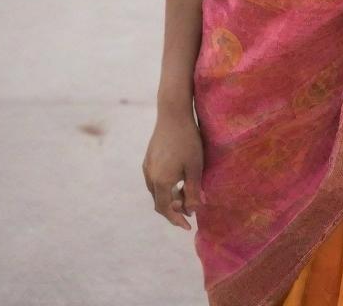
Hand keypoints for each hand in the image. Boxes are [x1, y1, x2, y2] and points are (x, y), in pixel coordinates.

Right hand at [142, 111, 205, 229]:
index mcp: (161, 182)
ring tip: (186, 196)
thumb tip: (193, 211)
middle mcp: (150, 177)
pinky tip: (177, 181)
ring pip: (156, 192)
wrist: (173, 115)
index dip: (177, 220)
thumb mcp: (195, 168)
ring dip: (170, 199)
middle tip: (190, 211)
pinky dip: (165, 187)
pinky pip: (154, 180)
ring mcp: (147, 167)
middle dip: (174, 211)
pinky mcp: (148, 159)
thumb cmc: (188, 141)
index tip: (188, 227)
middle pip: (160, 203)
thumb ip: (193, 191)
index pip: (166, 210)